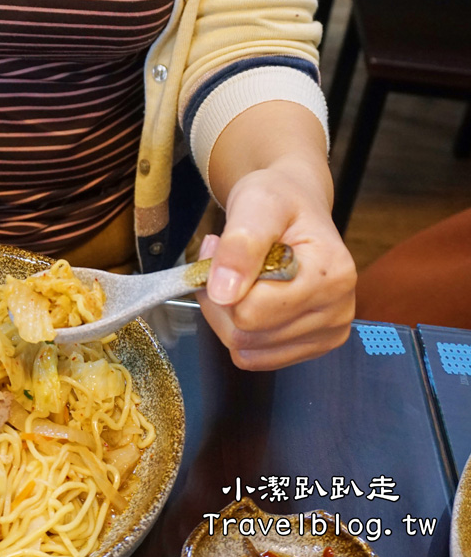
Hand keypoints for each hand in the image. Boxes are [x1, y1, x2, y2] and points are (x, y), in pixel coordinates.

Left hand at [195, 163, 356, 370]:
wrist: (293, 204)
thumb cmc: (277, 200)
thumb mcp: (255, 204)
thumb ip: (240, 245)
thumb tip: (224, 293)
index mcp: (332, 274)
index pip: (251, 311)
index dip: (220, 282)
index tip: (218, 246)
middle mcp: (339, 310)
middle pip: (245, 335)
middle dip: (220, 299)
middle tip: (222, 260)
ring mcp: (328, 332)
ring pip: (245, 349)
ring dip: (226, 314)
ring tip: (237, 275)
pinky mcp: (312, 345)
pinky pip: (254, 357)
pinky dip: (238, 330)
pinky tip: (247, 297)